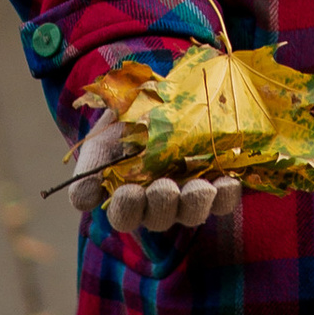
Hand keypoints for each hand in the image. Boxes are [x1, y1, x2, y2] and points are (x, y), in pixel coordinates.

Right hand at [69, 108, 235, 244]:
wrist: (156, 96)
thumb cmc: (122, 123)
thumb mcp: (101, 140)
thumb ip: (91, 169)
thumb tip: (84, 198)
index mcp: (128, 198)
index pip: (125, 215)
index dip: (126, 209)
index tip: (128, 192)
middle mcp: (160, 203)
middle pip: (162, 217)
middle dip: (163, 204)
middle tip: (165, 188)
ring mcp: (189, 195)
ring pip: (193, 212)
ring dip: (197, 203)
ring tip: (201, 188)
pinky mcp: (216, 183)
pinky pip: (224, 199)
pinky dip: (227, 193)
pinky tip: (229, 181)